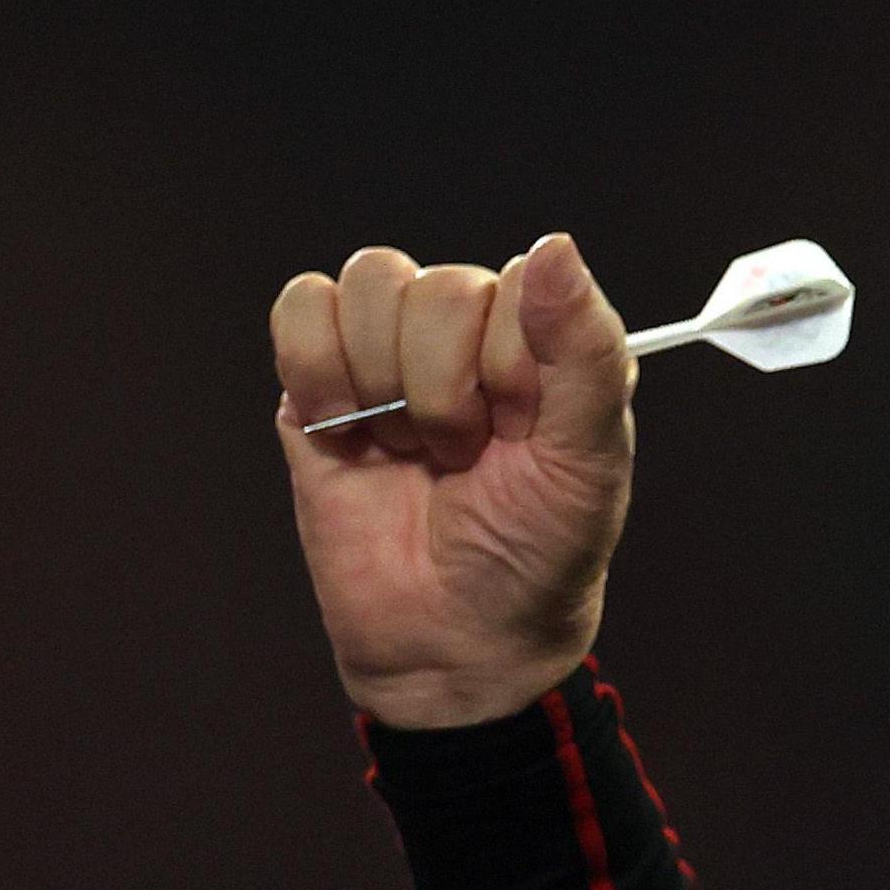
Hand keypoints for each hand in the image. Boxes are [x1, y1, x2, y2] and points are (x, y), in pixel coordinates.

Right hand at [269, 232, 638, 726]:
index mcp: (544, 342)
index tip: (515, 432)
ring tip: (406, 446)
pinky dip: (316, 366)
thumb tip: (556, 246)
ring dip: (382, 379)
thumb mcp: (589, 462)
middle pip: (433, 285)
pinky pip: (300, 311)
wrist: (455, 643)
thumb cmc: (537, 556)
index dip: (506, 363)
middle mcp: (470, 336)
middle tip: (460, 455)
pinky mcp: (319, 387)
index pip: (516, 282)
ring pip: (367, 283)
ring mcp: (391, 356)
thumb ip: (585, 352)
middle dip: (443, 388)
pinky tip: (345, 428)